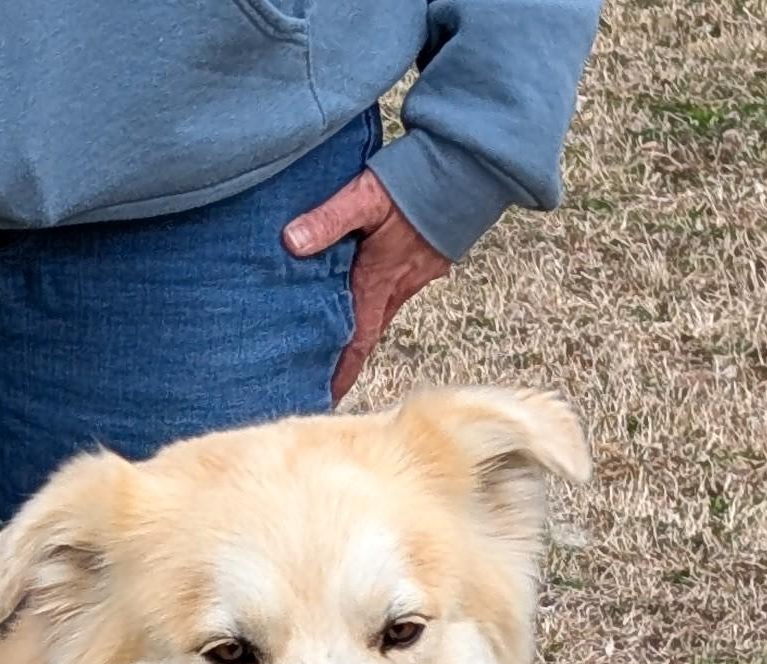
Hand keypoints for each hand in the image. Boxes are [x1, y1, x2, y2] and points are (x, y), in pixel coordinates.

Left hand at [282, 169, 451, 401]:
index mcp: (381, 280)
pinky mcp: (430, 255)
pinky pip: (399, 285)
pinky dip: (379, 295)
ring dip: (363, 324)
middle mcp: (401, 284)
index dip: (342, 371)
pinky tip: (368, 287)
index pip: (359, 339)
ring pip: (383, 307)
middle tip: (323, 374)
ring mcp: (418, 272)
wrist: (474, 162)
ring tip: (337, 335)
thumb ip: (329, 219)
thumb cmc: (420, 179)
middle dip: (348, 355)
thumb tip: (292, 242)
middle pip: (369, 330)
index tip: (327, 397)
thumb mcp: (366, 196)